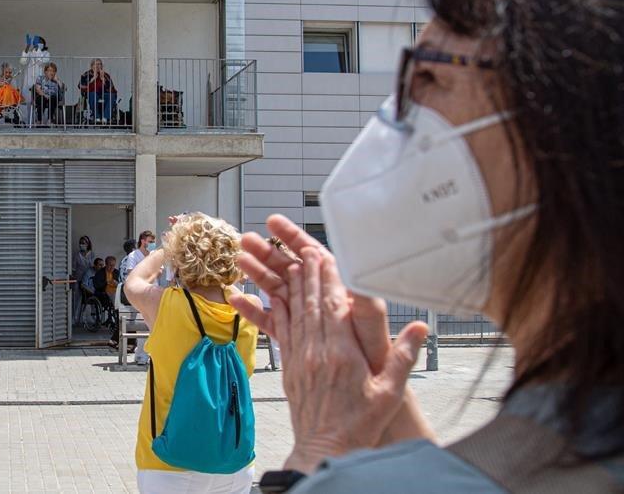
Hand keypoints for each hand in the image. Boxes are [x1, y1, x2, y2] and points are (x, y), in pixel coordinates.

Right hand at [233, 216, 400, 372]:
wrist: (367, 385)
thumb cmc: (376, 355)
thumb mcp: (372, 323)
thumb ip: (362, 298)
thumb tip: (354, 271)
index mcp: (337, 289)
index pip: (313, 255)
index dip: (292, 237)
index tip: (274, 223)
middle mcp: (320, 300)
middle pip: (289, 269)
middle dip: (267, 252)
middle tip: (247, 239)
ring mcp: (306, 318)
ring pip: (277, 290)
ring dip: (257, 275)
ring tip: (239, 261)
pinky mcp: (295, 337)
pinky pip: (272, 320)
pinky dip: (253, 310)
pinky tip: (237, 299)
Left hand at [277, 248, 426, 472]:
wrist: (326, 447)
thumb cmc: (360, 424)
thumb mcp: (390, 391)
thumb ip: (404, 356)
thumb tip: (421, 327)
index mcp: (342, 353)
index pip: (335, 306)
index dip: (331, 278)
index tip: (327, 256)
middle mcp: (317, 350)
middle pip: (312, 302)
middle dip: (310, 273)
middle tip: (306, 249)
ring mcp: (300, 357)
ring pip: (295, 313)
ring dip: (293, 286)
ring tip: (291, 263)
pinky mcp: (289, 366)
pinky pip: (282, 331)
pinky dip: (277, 310)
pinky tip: (274, 296)